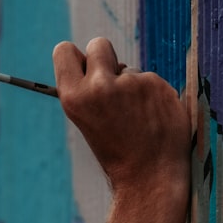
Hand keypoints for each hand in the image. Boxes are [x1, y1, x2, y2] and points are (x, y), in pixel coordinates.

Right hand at [52, 38, 189, 193]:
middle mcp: (100, 85)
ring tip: (138, 120)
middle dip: (106, 58)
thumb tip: (97, 62)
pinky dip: (154, 96)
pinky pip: (152, 81)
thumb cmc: (118, 154)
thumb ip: (89, 90)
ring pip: (131, 70)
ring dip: (134, 87)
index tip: (85, 69)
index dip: (77, 58)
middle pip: (99, 45)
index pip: (64, 50)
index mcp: (74, 97)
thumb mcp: (88, 121)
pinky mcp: (158, 85)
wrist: (150, 178)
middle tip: (113, 85)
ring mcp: (132, 83)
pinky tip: (155, 120)